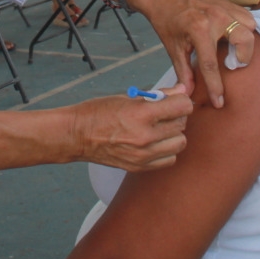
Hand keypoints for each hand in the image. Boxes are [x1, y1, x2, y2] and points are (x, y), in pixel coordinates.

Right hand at [71, 86, 191, 170]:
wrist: (77, 136)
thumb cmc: (99, 112)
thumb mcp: (127, 97)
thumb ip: (158, 95)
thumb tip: (182, 91)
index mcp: (141, 115)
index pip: (182, 106)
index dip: (181, 100)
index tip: (176, 100)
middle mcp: (145, 137)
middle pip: (181, 124)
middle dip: (176, 115)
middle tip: (164, 112)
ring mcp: (143, 155)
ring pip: (180, 143)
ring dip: (174, 134)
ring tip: (160, 128)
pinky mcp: (140, 167)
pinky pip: (169, 159)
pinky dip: (167, 150)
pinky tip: (155, 142)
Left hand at [126, 0, 255, 107]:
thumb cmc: (167, 23)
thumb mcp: (173, 49)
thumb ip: (183, 72)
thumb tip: (187, 94)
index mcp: (198, 29)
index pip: (211, 64)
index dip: (215, 87)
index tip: (219, 102)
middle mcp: (215, 17)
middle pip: (244, 40)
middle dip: (242, 57)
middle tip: (231, 64)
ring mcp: (223, 8)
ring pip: (250, 26)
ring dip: (245, 41)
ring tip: (233, 49)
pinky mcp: (227, 3)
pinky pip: (247, 16)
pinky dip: (245, 28)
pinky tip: (234, 36)